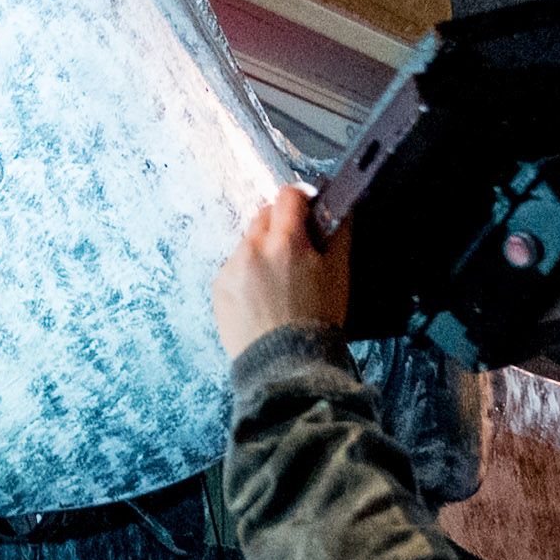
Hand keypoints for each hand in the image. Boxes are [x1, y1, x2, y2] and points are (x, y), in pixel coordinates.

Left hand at [213, 185, 350, 358]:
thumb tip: (340, 207)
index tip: (308, 209)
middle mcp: (253, 248)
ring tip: (278, 283)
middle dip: (280, 226)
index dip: (301, 198)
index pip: (288, 195)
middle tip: (295, 252)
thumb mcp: (339, 274)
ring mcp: (231, 268)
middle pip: (264, 216)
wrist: (286, 364)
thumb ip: (339, 234)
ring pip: (248, 243)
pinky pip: (234, 268)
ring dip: (262, 251)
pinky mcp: (218, 288)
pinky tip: (261, 298)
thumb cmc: (318, 319)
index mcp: (285, 241)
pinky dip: (247, 275)